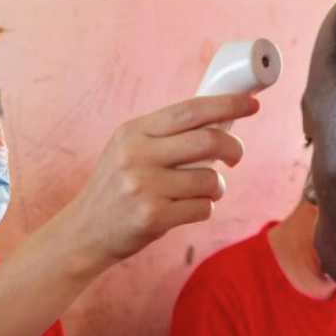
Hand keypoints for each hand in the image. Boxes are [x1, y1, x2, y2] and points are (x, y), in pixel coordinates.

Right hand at [58, 94, 257, 269]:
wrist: (84, 231)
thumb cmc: (117, 188)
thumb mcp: (129, 150)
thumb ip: (165, 136)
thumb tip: (219, 120)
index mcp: (133, 131)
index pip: (190, 110)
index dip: (226, 104)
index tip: (251, 104)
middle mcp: (136, 155)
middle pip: (208, 141)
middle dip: (233, 148)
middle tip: (236, 156)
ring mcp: (144, 187)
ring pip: (210, 179)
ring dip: (216, 187)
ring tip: (201, 192)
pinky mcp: (153, 217)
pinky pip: (203, 208)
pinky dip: (203, 209)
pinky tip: (186, 210)